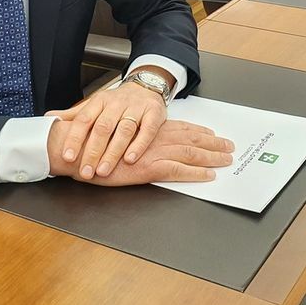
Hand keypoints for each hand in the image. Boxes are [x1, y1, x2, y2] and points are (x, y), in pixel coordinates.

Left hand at [46, 79, 167, 178]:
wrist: (145, 86)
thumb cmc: (117, 102)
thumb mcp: (95, 105)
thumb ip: (74, 115)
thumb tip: (49, 118)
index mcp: (99, 102)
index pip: (84, 119)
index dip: (75, 138)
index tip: (67, 156)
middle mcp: (116, 103)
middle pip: (103, 127)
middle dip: (92, 151)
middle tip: (85, 171)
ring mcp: (136, 108)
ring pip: (123, 130)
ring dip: (113, 152)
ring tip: (104, 170)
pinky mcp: (153, 113)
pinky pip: (147, 130)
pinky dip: (138, 145)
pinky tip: (130, 159)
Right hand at [48, 119, 233, 184]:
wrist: (75, 146)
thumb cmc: (91, 142)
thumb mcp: (112, 133)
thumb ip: (128, 134)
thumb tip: (138, 140)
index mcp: (147, 128)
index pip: (180, 127)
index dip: (198, 131)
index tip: (212, 133)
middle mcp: (154, 137)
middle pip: (191, 139)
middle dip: (212, 144)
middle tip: (230, 147)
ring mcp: (152, 152)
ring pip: (190, 153)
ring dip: (211, 157)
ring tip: (226, 160)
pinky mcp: (148, 168)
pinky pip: (178, 171)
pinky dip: (195, 174)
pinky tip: (208, 176)